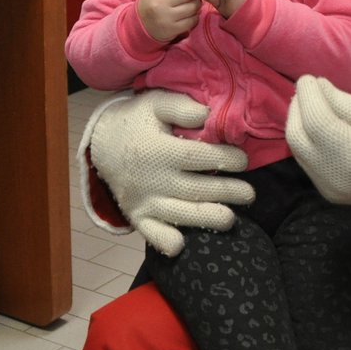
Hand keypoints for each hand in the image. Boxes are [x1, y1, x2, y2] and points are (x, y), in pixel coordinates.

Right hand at [84, 90, 253, 255]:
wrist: (101, 144)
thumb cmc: (137, 120)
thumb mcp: (155, 103)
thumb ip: (181, 107)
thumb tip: (207, 115)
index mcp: (157, 149)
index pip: (196, 157)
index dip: (224, 159)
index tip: (243, 160)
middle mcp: (152, 178)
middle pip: (195, 189)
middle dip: (226, 192)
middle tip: (249, 194)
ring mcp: (144, 200)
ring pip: (180, 214)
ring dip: (207, 219)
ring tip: (230, 220)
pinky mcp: (138, 215)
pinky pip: (151, 232)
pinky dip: (164, 241)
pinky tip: (180, 246)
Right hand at [136, 0, 200, 42]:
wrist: (141, 25)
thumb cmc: (154, 2)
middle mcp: (160, 3)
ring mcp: (166, 18)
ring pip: (193, 7)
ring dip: (197, 5)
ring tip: (192, 5)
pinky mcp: (172, 30)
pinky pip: (192, 21)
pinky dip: (195, 17)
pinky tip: (190, 16)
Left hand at [286, 76, 350, 213]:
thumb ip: (343, 102)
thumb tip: (316, 86)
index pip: (316, 122)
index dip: (308, 96)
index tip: (309, 78)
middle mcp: (334, 177)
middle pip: (297, 136)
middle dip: (297, 107)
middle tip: (308, 90)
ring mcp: (327, 188)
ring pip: (297, 149)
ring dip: (298, 122)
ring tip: (311, 104)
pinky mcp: (326, 191)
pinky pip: (305, 160)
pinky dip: (306, 138)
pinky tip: (317, 125)